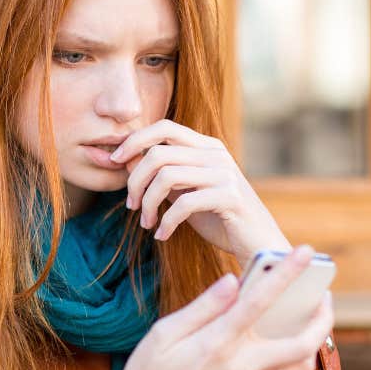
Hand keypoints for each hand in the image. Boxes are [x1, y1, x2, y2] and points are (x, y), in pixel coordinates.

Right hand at [92, 246, 335, 369]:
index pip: (260, 300)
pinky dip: (293, 365)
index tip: (306, 251)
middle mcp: (239, 368)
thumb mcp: (163, 334)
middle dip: (322, 316)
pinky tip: (283, 352)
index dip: (287, 272)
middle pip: (302, 342)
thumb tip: (233, 281)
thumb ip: (203, 307)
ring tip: (307, 322)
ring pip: (299, 366)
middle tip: (323, 296)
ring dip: (311, 342)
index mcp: (216, 343)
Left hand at [108, 119, 287, 262]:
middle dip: (135, 181)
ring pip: (167, 177)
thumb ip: (161, 175)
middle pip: (158, 153)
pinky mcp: (230, 197)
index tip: (114, 161)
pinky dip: (166, 222)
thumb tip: (125, 160)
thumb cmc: (217, 217)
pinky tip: (162, 235)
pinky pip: (184, 203)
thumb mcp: (184, 192)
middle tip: (131, 206)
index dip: (134, 140)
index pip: (164, 127)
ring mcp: (225, 174)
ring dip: (148, 204)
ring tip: (147, 223)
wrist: (256, 242)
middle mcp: (216, 154)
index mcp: (206, 146)